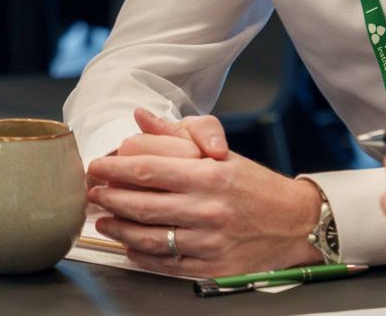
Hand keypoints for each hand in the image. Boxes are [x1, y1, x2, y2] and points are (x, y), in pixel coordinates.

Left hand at [87, 109, 322, 276]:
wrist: (293, 222)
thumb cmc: (254, 185)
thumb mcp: (220, 152)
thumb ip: (177, 133)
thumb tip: (141, 118)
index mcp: (209, 174)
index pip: (148, 169)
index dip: (115, 168)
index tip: (98, 166)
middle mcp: (207, 208)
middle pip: (141, 204)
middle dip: (109, 198)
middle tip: (93, 193)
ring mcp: (208, 241)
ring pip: (148, 237)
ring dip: (119, 228)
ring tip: (104, 219)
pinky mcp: (211, 267)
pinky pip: (165, 264)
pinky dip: (141, 256)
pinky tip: (130, 245)